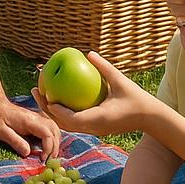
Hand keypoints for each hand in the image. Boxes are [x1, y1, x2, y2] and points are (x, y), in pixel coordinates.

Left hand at [0, 97, 61, 160]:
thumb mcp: (1, 131)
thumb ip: (15, 141)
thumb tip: (28, 153)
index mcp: (29, 121)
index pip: (47, 134)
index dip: (48, 148)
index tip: (43, 159)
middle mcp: (36, 118)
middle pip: (54, 131)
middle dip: (54, 147)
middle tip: (49, 160)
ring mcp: (37, 117)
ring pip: (54, 128)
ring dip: (55, 141)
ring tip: (50, 155)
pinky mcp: (35, 120)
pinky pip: (50, 127)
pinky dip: (52, 137)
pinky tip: (47, 146)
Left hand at [33, 52, 156, 135]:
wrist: (149, 118)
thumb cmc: (136, 98)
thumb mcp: (120, 81)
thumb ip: (104, 68)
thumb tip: (89, 53)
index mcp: (98, 119)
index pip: (71, 118)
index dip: (56, 109)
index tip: (46, 96)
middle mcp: (93, 128)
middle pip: (63, 123)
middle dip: (46, 109)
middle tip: (35, 92)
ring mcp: (94, 131)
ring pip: (67, 124)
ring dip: (52, 112)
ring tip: (42, 95)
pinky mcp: (95, 129)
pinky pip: (75, 122)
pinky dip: (64, 112)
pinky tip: (59, 98)